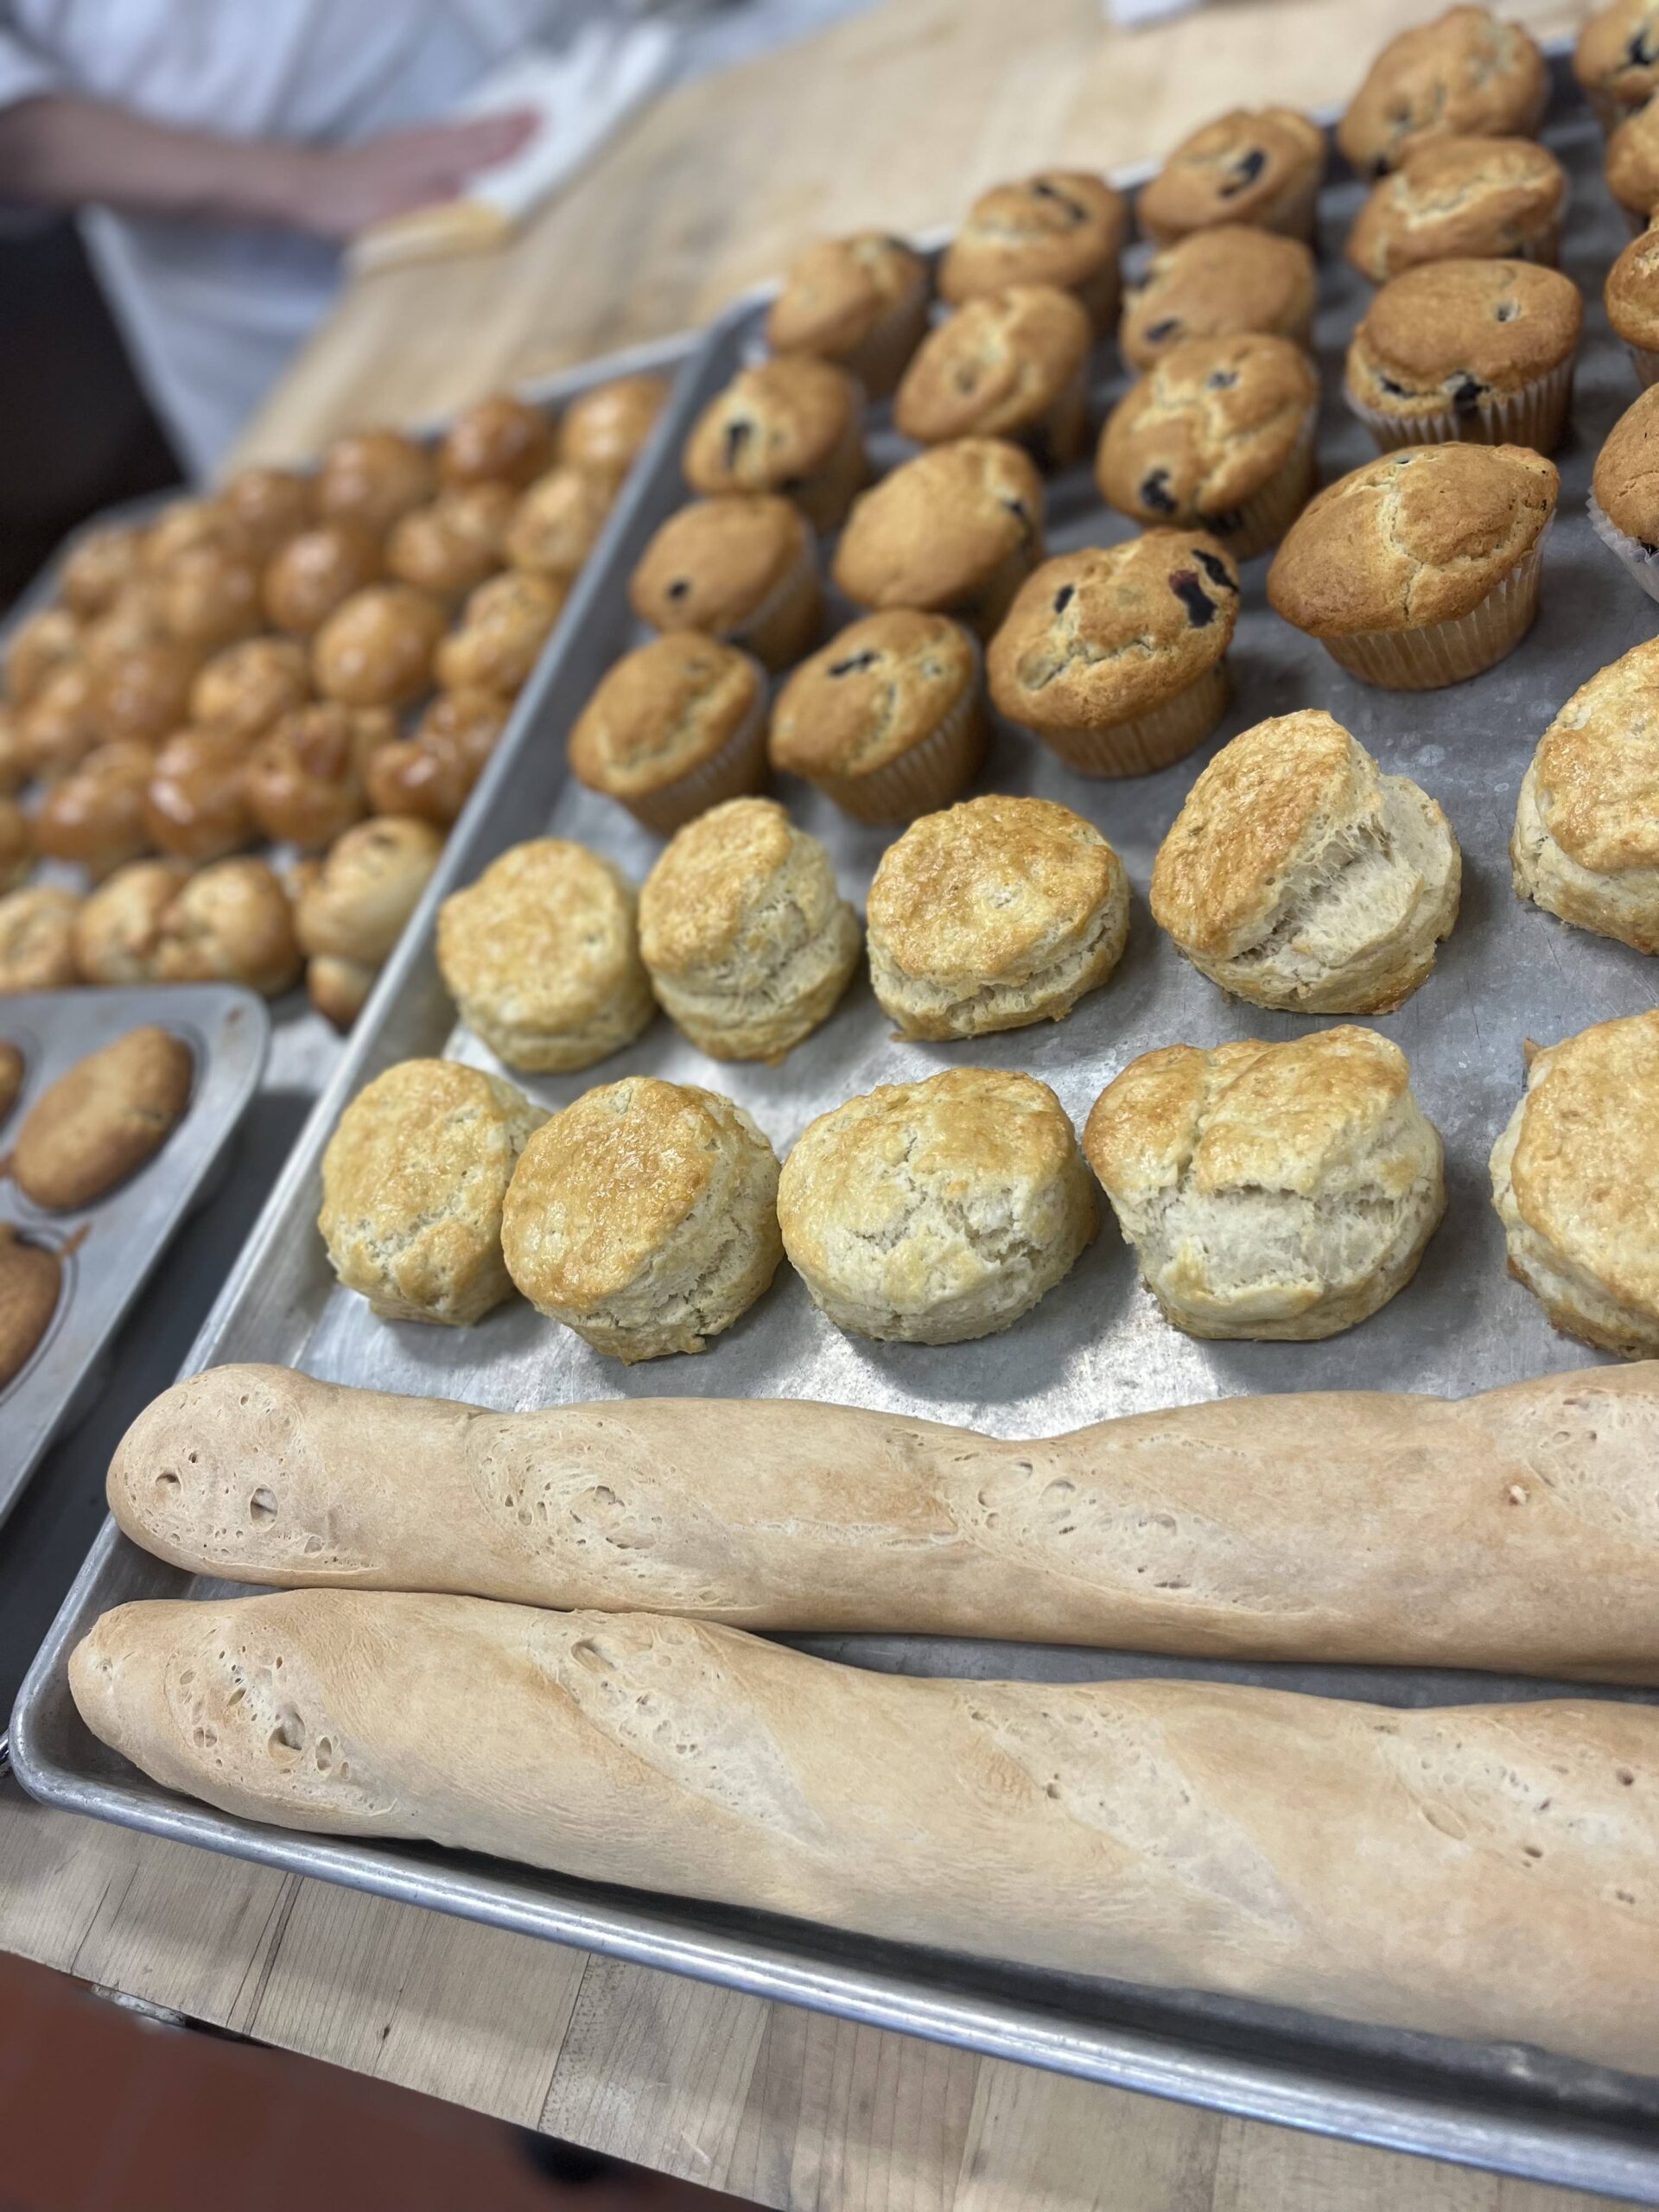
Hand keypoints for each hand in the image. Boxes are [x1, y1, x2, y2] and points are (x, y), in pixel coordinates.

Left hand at [273, 110, 539, 237]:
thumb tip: (486, 193)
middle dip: (509, 126)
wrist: (308, 189)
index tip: (545, 123)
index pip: (485, 145)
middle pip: (477, 132)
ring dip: (491, 129)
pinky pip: (446, 141)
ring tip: (516, 123)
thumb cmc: (358, 203)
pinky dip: (468, 140)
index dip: (514, 138)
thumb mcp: (408, 206)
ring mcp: (411, 147)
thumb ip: (449, 197)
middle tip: (541, 114)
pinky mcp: (398, 155)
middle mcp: (427, 143)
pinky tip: (467, 146)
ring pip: (461, 134)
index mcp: (435, 154)